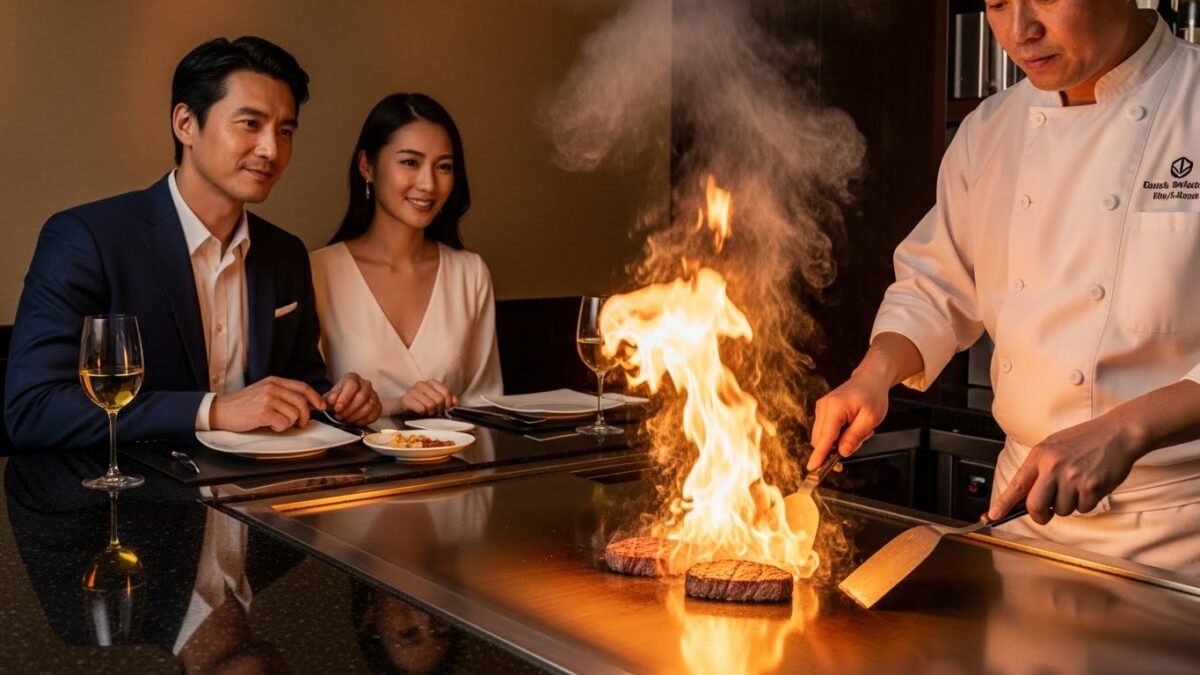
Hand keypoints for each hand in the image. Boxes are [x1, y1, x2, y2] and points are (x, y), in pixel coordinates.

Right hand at [210, 376, 325, 431]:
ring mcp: (267, 399)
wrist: (221, 410)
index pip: (302, 387)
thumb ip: (282, 395)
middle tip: (301, 424)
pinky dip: (280, 428)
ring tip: (276, 422)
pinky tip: (270, 425)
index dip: (315, 397)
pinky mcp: (262, 412)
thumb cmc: (243, 404)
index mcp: (274, 381)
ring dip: (288, 423)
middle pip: (301, 402)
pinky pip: (283, 423)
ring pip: (293, 414)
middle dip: (305, 416)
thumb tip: (306, 404)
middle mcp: (272, 388)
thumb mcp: (264, 392)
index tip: (321, 406)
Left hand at [324, 372, 380, 425]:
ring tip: (347, 419)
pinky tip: (356, 422)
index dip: (345, 398)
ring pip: (370, 405)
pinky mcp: (378, 404)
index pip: (352, 385)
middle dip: (350, 409)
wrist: (343, 403)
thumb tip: (331, 401)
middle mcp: (365, 384)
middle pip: (362, 396)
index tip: (337, 408)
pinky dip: (366, 420)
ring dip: (357, 415)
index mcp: (352, 378)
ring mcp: (373, 394)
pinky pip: (376, 412)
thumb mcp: (328, 398)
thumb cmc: (337, 398)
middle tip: (340, 416)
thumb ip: (328, 399)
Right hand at [399, 380, 458, 415]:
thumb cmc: (422, 403)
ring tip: (427, 411)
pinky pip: (421, 409)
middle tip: (434, 411)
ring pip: (431, 405)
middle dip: (439, 409)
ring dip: (430, 412)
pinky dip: (422, 413)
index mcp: (431, 382)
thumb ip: (448, 399)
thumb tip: (456, 402)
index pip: (447, 392)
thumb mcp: (436, 399)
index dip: (448, 403)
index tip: (445, 408)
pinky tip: (419, 412)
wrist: (403, 406)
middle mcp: (422, 384)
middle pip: (439, 399)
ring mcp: (413, 391)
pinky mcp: (406, 399)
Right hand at [807, 372, 890, 469]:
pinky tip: (850, 426)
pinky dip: (837, 434)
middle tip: (857, 440)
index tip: (812, 468)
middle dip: (836, 447)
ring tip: (856, 429)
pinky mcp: (822, 410)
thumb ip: (855, 436)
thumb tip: (842, 452)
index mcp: (835, 408)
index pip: (825, 437)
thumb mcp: (870, 419)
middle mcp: (824, 407)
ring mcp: (821, 408)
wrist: (870, 379)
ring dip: (838, 441)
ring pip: (823, 436)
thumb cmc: (872, 395)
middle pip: (821, 439)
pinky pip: (825, 430)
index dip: (819, 455)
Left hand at [988, 417, 1138, 523]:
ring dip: (1068, 504)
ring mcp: (1073, 478)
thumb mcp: (1053, 446)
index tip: (992, 516)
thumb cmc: (1085, 440)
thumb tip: (1024, 496)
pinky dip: (1086, 502)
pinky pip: (1082, 509)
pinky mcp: (1092, 487)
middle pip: (1035, 506)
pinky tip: (1091, 485)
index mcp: (1040, 455)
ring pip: (1061, 510)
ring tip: (1077, 484)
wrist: (1117, 433)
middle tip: (1045, 514)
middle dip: (1039, 515)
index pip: (1016, 484)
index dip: (1003, 504)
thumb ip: (1038, 468)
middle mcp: (1053, 467)